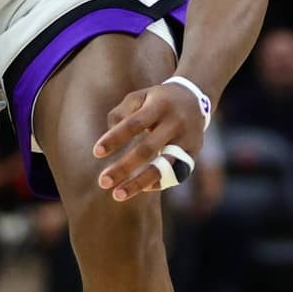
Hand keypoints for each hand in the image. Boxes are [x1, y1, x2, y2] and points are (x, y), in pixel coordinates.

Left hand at [91, 80, 208, 200]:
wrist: (195, 98)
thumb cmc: (158, 100)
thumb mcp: (140, 96)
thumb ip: (121, 112)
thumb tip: (109, 135)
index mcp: (159, 105)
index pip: (134, 124)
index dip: (115, 138)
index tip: (96, 152)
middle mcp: (175, 123)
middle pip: (147, 149)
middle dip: (124, 167)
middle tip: (102, 182)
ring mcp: (186, 140)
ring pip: (163, 166)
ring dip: (139, 183)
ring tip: (118, 195)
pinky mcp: (193, 153)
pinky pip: (176, 174)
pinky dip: (158, 182)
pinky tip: (141, 188)